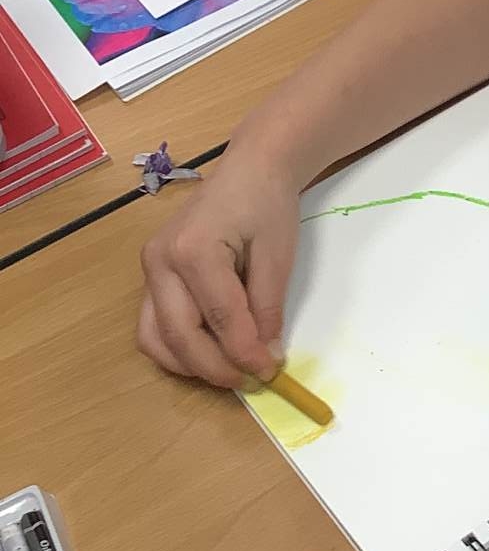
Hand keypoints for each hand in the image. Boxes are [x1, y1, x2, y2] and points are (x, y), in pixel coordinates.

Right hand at [138, 148, 301, 387]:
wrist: (249, 169)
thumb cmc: (266, 204)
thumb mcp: (278, 255)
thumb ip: (267, 307)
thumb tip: (264, 354)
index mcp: (194, 250)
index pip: (220, 318)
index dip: (245, 353)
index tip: (270, 373)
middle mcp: (160, 261)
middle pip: (178, 334)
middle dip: (214, 367)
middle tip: (250, 380)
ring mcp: (149, 269)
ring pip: (154, 338)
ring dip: (189, 364)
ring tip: (229, 370)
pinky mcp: (151, 275)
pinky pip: (154, 325)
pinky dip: (178, 348)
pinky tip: (210, 351)